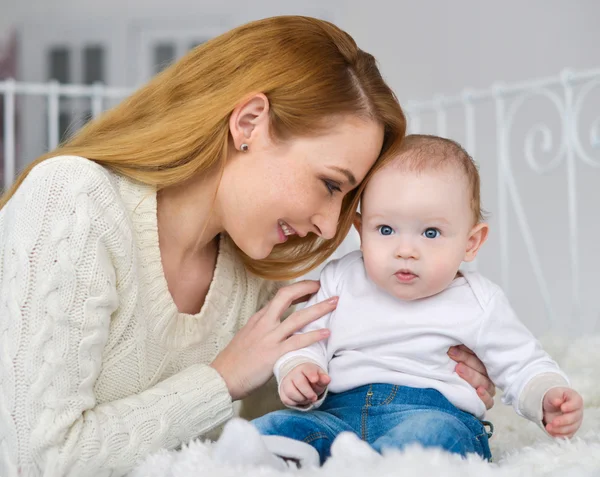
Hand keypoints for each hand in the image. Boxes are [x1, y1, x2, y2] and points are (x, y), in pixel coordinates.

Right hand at [210, 280, 335, 400]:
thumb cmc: (235, 361)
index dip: (298, 289)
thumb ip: (262, 327)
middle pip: (286, 297)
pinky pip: (298, 342)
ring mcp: (269, 338)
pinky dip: (314, 336)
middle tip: (324, 287)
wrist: (222, 378)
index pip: (280, 296)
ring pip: (298, 318)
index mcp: (258, 318)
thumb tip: (277, 323)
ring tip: (334, 303)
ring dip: (318, 309)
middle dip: (307, 288)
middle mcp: (264, 324)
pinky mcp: (274, 354)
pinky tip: (326, 333)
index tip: (312, 288)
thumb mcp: (247, 336)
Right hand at [280, 363, 330, 406]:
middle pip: (299, 382)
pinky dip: (295, 403)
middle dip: (308, 392)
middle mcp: (294, 373)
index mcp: (305, 368)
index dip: (311, 374)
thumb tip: (327, 379)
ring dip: (301, 399)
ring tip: (308, 399)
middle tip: (314, 398)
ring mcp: (286, 382)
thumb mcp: (319, 377)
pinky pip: (287, 399)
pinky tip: (301, 400)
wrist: (298, 377)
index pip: (307, 370)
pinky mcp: (282, 392)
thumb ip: (323, 378)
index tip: (315, 379)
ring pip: (291, 392)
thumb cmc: (312, 378)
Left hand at [448, 345, 495, 409]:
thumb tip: (451, 343)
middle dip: (467, 359)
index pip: (479, 355)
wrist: (444, 397)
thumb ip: (455, 352)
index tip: (453, 346)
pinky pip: (489, 401)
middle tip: (452, 354)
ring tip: (458, 369)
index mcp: (480, 364)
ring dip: (472, 375)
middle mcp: (485, 376)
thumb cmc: (448, 375)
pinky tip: (478, 391)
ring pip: (485, 382)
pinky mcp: (484, 404)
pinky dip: (484, 396)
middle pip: (481, 367)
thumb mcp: (450, 361)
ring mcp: (486, 390)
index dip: (467, 350)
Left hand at [543, 387, 583, 437]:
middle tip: (553, 422)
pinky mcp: (571, 430)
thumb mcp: (552, 394)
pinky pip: (567, 435)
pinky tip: (552, 433)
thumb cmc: (554, 398)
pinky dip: (559, 435)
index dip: (570, 406)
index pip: (577, 403)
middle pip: (574, 418)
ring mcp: (575, 422)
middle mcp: (578, 412)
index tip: (562, 408)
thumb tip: (557, 401)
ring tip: (548, 427)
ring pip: (571, 428)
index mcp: (576, 400)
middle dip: (563, 421)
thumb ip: (555, 397)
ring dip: (559, 429)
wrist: (550, 406)